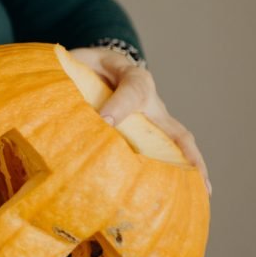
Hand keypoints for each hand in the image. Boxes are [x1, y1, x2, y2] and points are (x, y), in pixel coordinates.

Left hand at [69, 46, 209, 192]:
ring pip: (179, 146)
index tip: (106, 119)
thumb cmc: (89, 65)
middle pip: (175, 129)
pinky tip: (185, 196)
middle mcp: (152, 103)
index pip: (133, 89)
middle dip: (184, 151)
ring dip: (192, 169)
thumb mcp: (78, 60)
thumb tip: (54, 98)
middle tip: (190, 172)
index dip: (122, 105)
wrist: (104, 64)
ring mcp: (156, 121)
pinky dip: (179, 174)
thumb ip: (69, 72)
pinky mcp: (152, 135)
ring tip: (201, 195)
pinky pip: (168, 154)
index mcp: (132, 76)